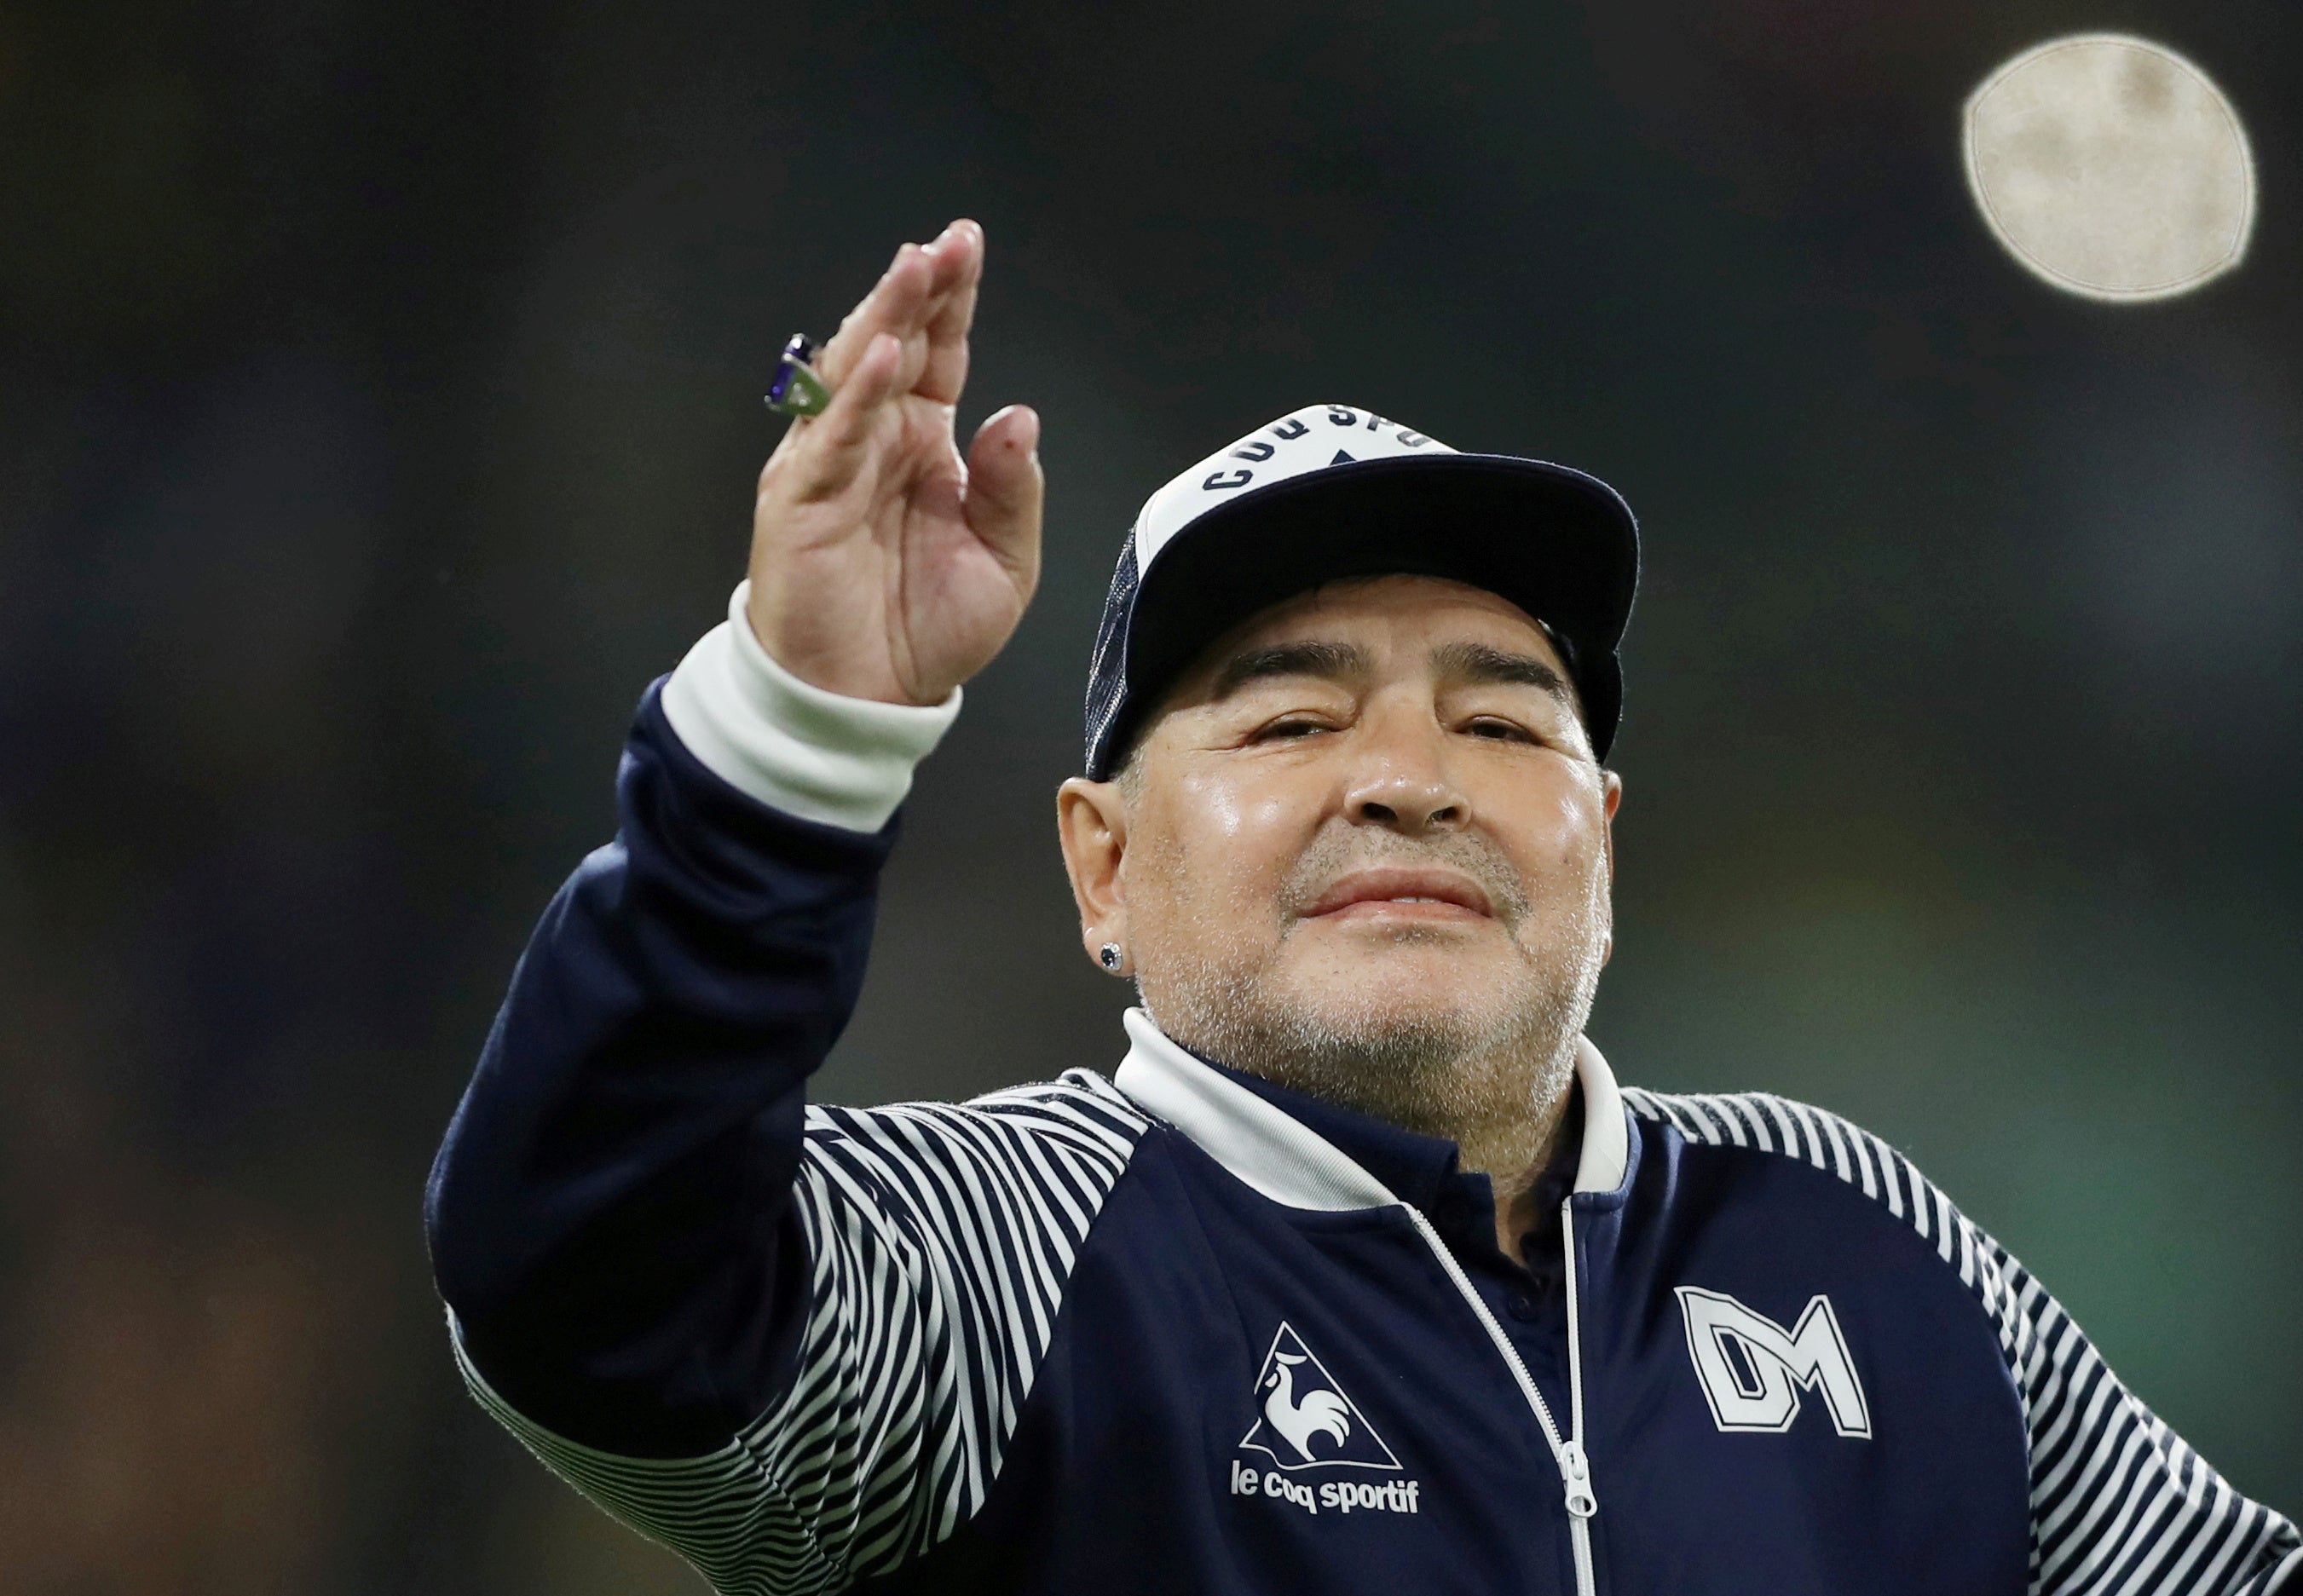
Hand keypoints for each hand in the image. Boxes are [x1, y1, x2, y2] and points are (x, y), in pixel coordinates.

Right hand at [744, 220, 1041, 705]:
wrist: (870, 700)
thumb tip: (1018, 413)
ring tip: (913, 270)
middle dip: (917, 291)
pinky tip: (884, 358)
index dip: (951, 300)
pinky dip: (854, 398)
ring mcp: (832, 463)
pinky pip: (829, 440)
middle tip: (945, 243)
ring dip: (884, 320)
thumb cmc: (929, 630)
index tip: (967, 245)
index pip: (940, 353)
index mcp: (924, 442)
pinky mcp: (800, 501)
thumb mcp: (1004, 564)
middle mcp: (875, 439)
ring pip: (855, 375)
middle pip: (895, 345)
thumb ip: (1014, 491)